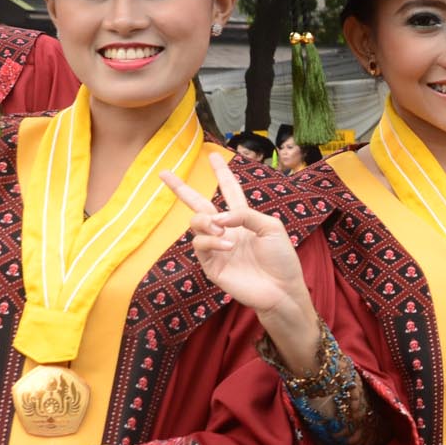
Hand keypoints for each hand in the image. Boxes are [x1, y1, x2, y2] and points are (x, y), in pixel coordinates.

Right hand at [162, 154, 317, 345]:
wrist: (281, 288)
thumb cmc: (281, 259)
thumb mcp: (271, 227)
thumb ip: (246, 214)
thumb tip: (218, 216)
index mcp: (243, 218)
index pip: (228, 190)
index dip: (222, 173)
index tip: (213, 155)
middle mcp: (226, 230)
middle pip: (198, 204)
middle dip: (180, 188)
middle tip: (163, 173)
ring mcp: (216, 247)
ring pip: (196, 224)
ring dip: (206, 222)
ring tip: (222, 229)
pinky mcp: (211, 265)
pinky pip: (200, 246)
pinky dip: (212, 241)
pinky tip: (228, 244)